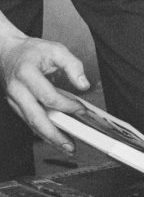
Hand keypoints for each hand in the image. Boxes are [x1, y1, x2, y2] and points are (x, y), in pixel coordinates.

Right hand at [0, 36, 90, 152]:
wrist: (7, 53)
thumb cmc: (32, 51)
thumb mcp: (55, 49)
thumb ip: (72, 65)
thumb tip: (84, 85)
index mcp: (26, 74)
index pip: (48, 96)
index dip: (66, 105)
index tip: (81, 110)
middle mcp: (17, 90)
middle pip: (35, 118)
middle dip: (54, 135)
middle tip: (71, 146)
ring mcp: (14, 101)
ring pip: (31, 124)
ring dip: (49, 138)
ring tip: (66, 147)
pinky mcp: (15, 106)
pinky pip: (29, 122)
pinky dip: (43, 131)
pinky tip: (55, 137)